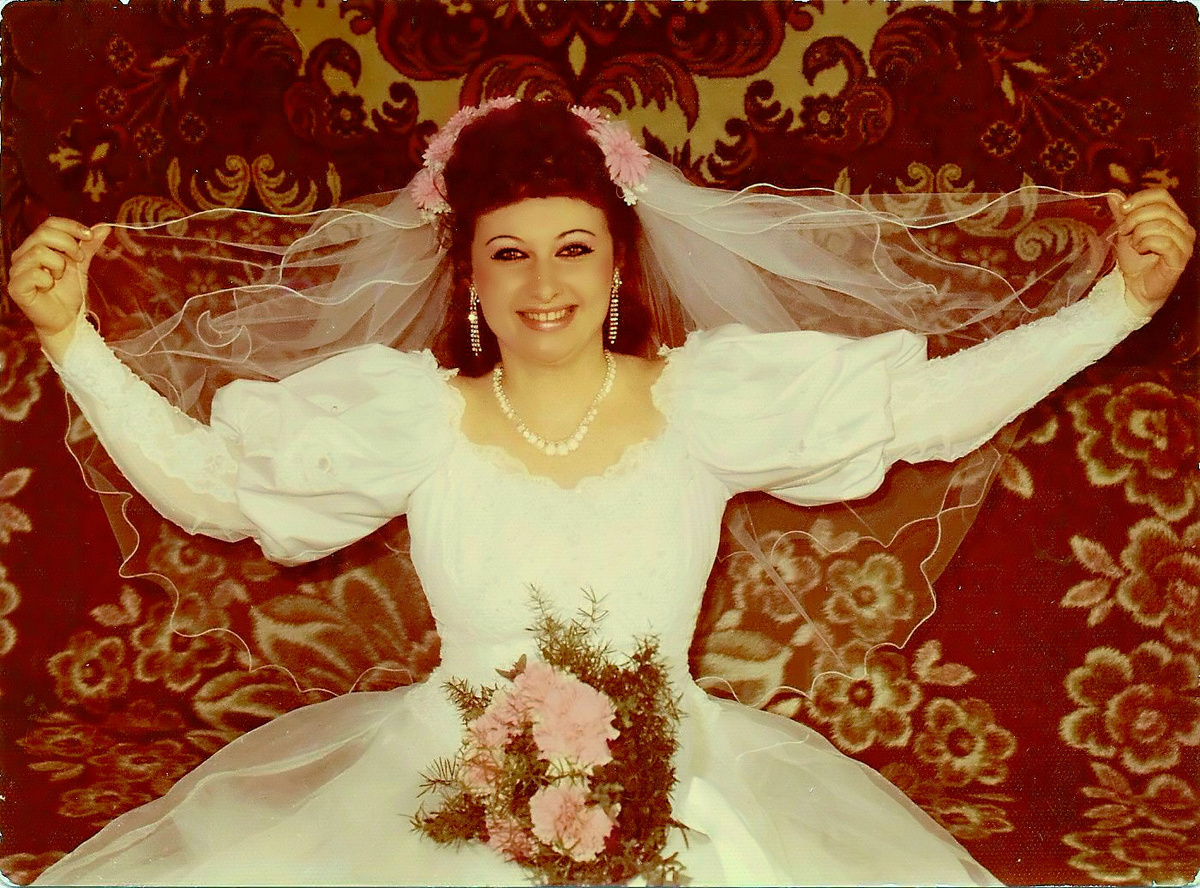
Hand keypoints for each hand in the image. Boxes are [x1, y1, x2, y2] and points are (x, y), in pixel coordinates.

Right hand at [7, 218, 111, 343]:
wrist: (65, 320)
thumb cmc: (68, 292)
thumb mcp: (81, 265)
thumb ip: (89, 246)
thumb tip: (104, 226)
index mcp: (36, 245)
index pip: (50, 224)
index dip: (71, 226)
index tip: (90, 236)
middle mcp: (23, 254)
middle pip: (44, 233)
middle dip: (69, 244)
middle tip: (79, 260)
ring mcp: (17, 270)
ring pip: (39, 252)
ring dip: (59, 265)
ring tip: (60, 277)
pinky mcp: (16, 287)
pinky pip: (34, 274)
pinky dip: (48, 281)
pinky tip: (49, 288)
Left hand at [1105, 189, 1194, 317]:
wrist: (1134, 288)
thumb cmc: (1134, 261)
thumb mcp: (1125, 232)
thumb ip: (1122, 213)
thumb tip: (1114, 193)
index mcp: (1173, 216)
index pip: (1161, 195)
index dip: (1139, 199)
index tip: (1121, 210)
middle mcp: (1183, 227)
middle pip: (1161, 208)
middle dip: (1135, 218)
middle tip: (1123, 231)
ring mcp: (1185, 243)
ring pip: (1162, 224)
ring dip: (1139, 233)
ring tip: (1133, 244)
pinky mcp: (1180, 258)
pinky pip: (1163, 242)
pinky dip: (1145, 244)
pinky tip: (1140, 251)